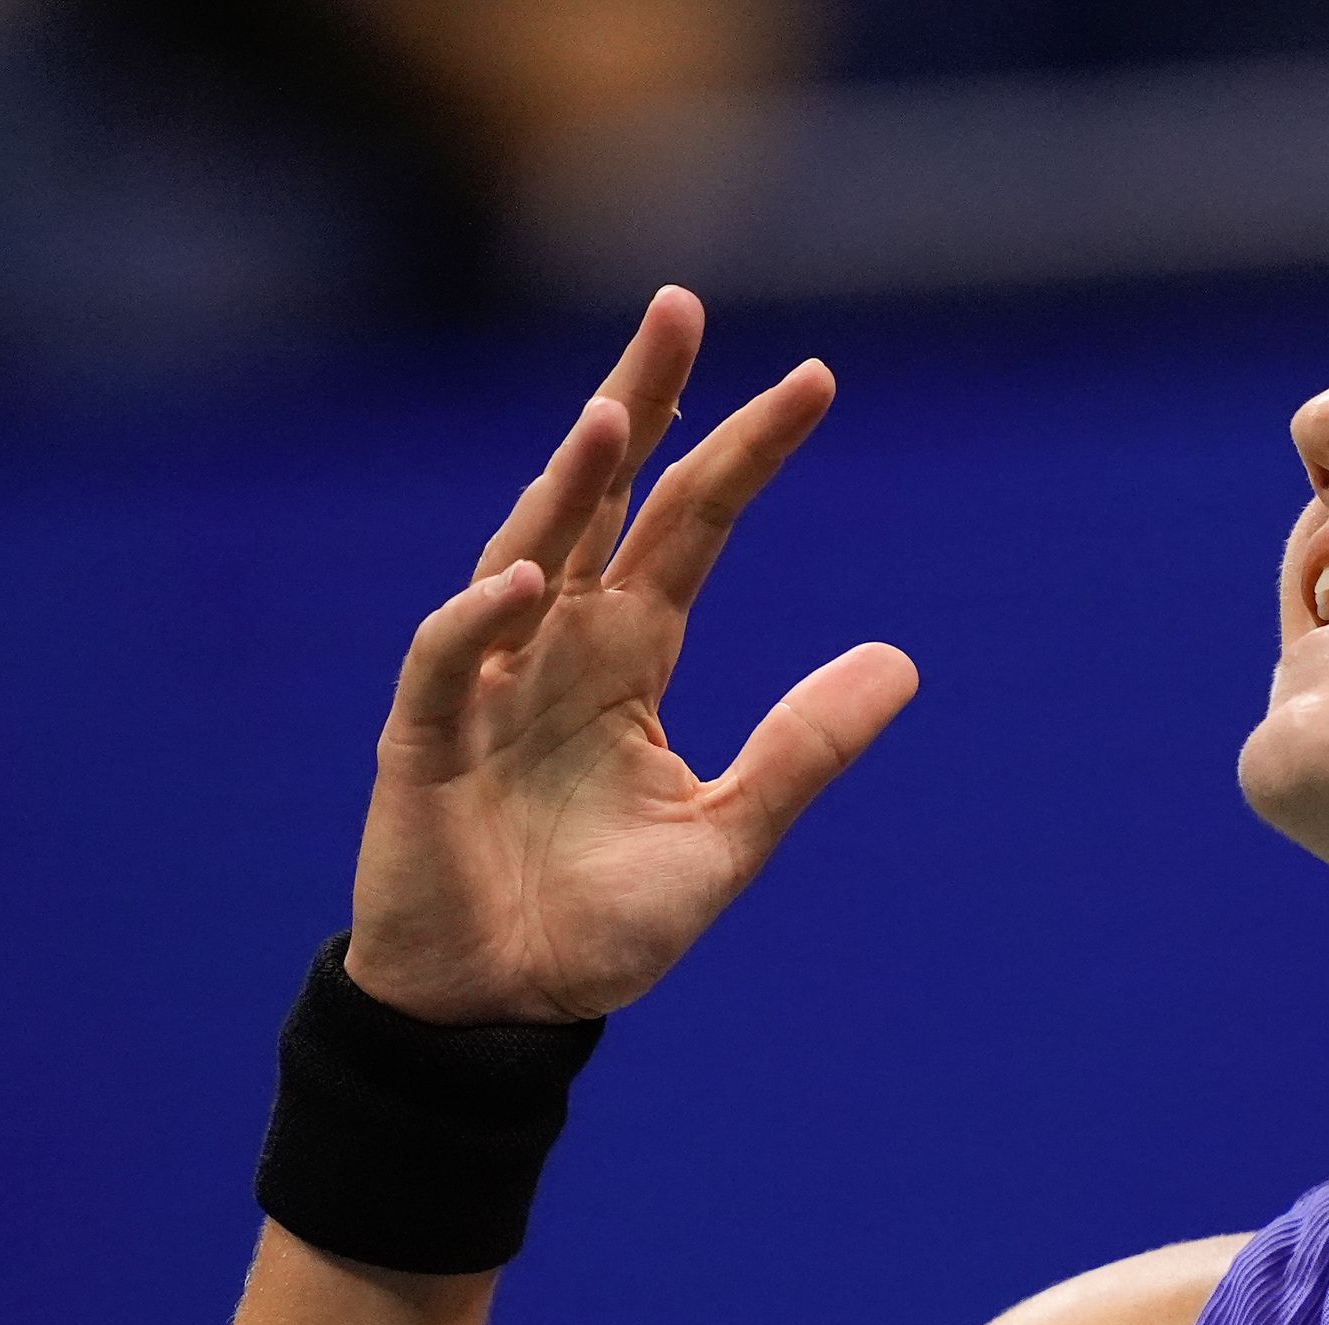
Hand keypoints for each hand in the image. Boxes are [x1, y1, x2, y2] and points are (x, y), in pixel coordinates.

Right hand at [346, 286, 919, 1024]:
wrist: (501, 1014)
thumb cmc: (598, 926)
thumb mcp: (728, 836)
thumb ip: (803, 748)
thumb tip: (903, 661)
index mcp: (630, 659)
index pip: (693, 527)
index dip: (746, 454)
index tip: (816, 380)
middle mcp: (557, 647)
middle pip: (604, 498)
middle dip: (641, 401)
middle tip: (680, 306)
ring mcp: (485, 687)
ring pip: (523, 553)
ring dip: (566, 485)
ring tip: (617, 408)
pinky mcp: (424, 745)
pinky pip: (450, 664)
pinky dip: (483, 621)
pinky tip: (529, 579)